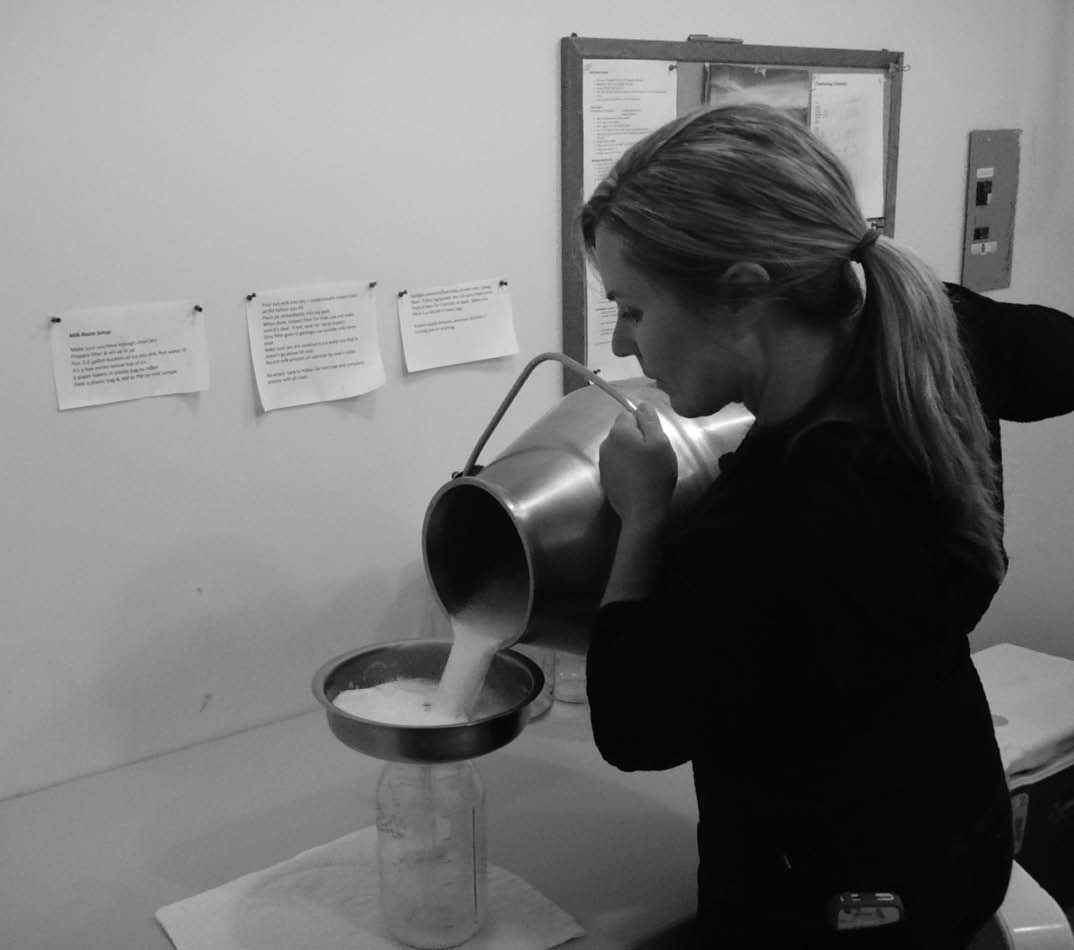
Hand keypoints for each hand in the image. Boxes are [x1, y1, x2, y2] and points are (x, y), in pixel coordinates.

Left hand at [598, 403, 677, 528]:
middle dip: (637, 437)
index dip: (643, 423)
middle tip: (653, 454)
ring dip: (632, 452)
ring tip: (647, 467)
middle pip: (623, 430)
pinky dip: (626, 466)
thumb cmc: (655, 474)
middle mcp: (606, 444)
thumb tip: (642, 405)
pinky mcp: (604, 477)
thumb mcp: (660, 443)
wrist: (642, 511)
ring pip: (620, 447)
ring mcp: (603, 461)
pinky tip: (638, 478)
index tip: (654, 438)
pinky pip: (617, 463)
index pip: (628, 413)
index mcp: (619, 432)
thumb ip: (650, 420)